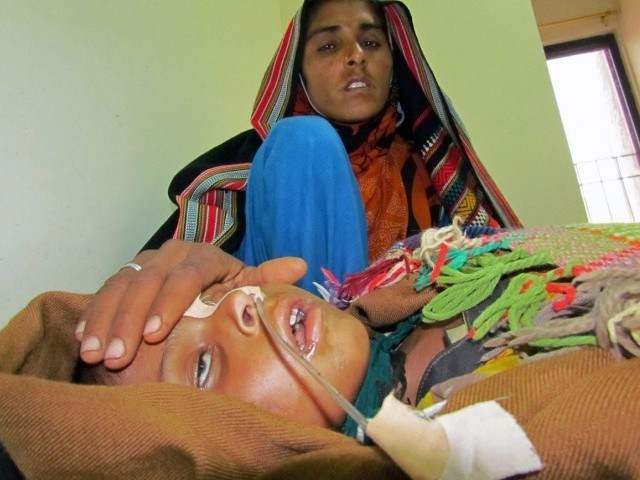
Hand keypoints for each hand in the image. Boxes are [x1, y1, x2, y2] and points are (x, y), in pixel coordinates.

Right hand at [76, 239, 305, 369]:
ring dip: (106, 320)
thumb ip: (266, 279)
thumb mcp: (246, 286)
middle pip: (148, 282)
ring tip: (95, 354)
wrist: (199, 286)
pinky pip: (104, 290)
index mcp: (205, 256)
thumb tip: (300, 265)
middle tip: (117, 355)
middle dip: (129, 319)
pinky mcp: (125, 274)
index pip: (186, 275)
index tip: (153, 333)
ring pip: (121, 286)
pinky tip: (84, 341)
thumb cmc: (227, 291)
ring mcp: (145, 262)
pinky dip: (93, 315)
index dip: (168, 303)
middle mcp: (172, 253)